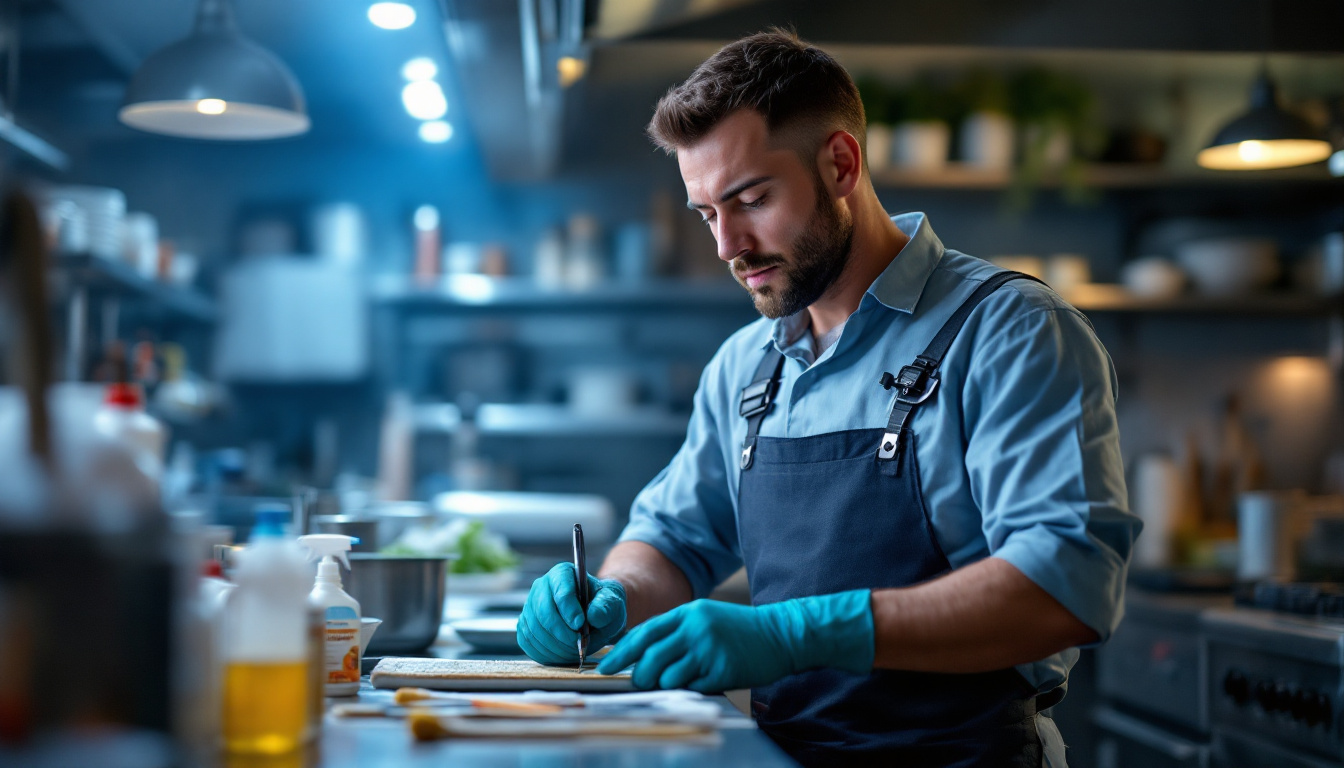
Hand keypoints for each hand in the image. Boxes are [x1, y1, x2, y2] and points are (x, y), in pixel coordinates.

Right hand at [517, 562, 626, 665]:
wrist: (593, 616)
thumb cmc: (603, 606)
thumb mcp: (612, 603)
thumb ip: (606, 607)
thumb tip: (592, 615)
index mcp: (563, 573)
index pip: (561, 591)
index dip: (569, 610)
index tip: (580, 625)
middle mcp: (542, 586)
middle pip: (543, 612)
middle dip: (562, 633)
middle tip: (579, 644)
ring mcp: (530, 606)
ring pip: (534, 629)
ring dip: (555, 646)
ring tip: (574, 650)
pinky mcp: (524, 625)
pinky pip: (528, 642)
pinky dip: (545, 652)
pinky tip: (561, 653)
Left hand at [596, 590, 873, 691]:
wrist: (781, 633)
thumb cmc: (740, 630)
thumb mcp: (704, 619)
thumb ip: (676, 632)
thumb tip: (642, 654)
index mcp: (686, 612)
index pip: (642, 634)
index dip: (620, 653)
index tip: (603, 667)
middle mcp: (694, 628)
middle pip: (649, 659)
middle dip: (641, 676)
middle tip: (644, 683)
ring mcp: (708, 648)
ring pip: (667, 677)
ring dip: (667, 685)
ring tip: (680, 680)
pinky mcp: (721, 669)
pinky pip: (691, 687)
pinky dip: (691, 689)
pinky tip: (704, 680)